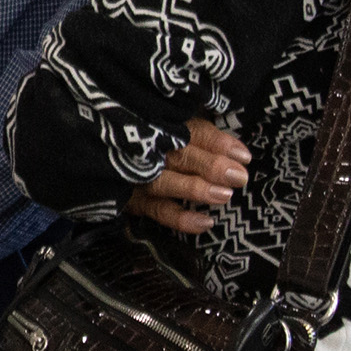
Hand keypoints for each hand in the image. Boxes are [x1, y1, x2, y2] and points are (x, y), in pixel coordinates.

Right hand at [125, 118, 249, 235]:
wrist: (107, 167)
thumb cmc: (164, 146)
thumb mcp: (185, 130)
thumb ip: (209, 137)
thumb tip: (240, 153)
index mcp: (167, 128)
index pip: (193, 132)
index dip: (217, 143)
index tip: (243, 156)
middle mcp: (150, 151)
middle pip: (180, 156)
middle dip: (210, 166)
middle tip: (238, 176)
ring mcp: (140, 177)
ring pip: (165, 182)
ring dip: (194, 189)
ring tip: (224, 195)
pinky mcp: (134, 201)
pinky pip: (158, 211)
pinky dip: (181, 219)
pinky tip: (206, 222)